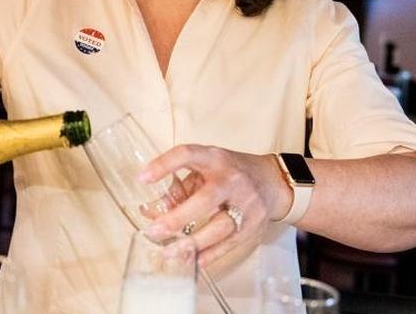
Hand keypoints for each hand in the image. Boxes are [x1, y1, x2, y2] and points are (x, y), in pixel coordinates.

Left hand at [140, 145, 287, 266]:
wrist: (272, 181)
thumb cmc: (231, 172)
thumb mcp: (206, 168)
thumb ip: (180, 187)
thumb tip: (153, 211)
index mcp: (215, 158)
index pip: (188, 154)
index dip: (164, 164)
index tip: (142, 178)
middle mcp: (232, 179)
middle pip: (206, 200)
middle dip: (179, 218)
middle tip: (155, 230)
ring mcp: (246, 203)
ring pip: (220, 227)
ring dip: (192, 242)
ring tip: (170, 252)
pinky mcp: (253, 224)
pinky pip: (230, 243)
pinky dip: (210, 254)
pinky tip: (192, 260)